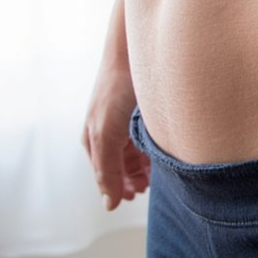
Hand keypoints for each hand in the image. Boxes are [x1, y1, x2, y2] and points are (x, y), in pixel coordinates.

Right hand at [81, 64, 149, 210]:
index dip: (121, 189)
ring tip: (157, 174)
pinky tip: (163, 156)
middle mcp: (108, 133)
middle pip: (122, 168)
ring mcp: (126, 123)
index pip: (106, 175)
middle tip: (149, 187)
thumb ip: (107, 170)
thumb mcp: (106, 133)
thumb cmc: (115, 89)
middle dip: (134, 180)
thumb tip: (110, 205)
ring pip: (136, 155)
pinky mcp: (142, 114)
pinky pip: (147, 140)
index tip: (137, 196)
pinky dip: (154, 152)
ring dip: (146, 168)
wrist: (133, 52)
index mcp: (94, 139)